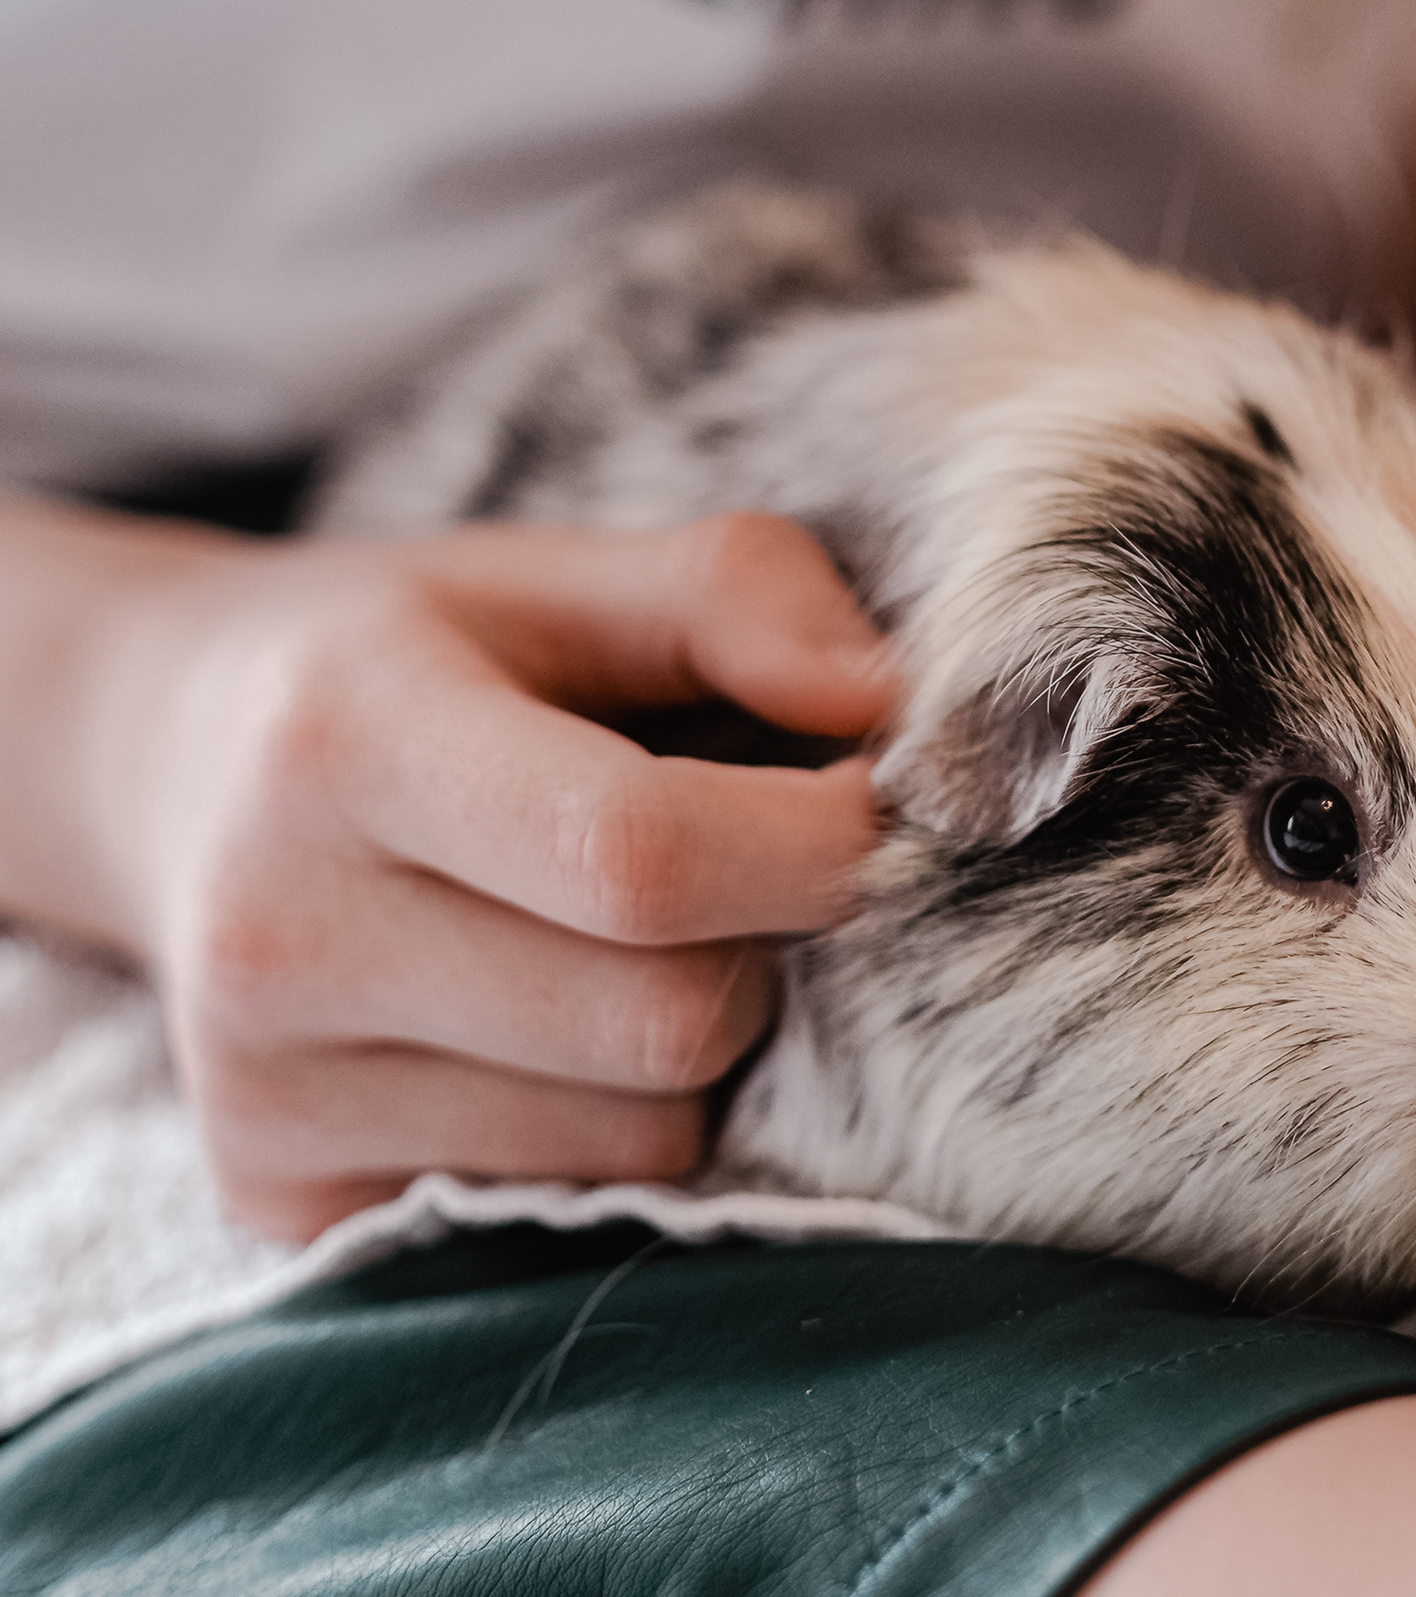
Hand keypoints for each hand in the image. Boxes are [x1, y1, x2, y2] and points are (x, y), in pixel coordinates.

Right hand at [82, 512, 897, 1239]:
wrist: (169, 766)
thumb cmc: (418, 659)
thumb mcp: (565, 571)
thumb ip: (743, 598)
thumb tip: (891, 712)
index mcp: (346, 740)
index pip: (637, 855)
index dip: (814, 843)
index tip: (865, 802)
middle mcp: (280, 935)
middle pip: (668, 1021)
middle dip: (761, 947)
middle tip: (732, 873)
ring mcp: (269, 1095)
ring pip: (646, 1131)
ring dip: (699, 1047)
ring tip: (615, 941)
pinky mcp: (288, 1201)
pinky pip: (578, 1198)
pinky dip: (617, 1121)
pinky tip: (545, 1022)